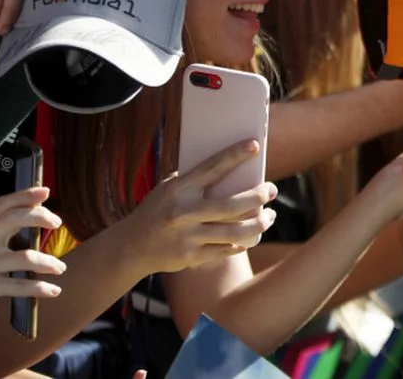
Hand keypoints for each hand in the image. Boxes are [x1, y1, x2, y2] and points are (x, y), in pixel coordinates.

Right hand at [0, 187, 66, 349]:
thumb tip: (33, 217)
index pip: (1, 206)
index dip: (24, 195)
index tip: (45, 191)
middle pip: (12, 219)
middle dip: (40, 217)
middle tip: (58, 223)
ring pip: (25, 257)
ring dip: (49, 262)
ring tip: (60, 268)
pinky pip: (20, 285)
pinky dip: (40, 288)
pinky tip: (53, 290)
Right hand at [126, 139, 277, 275]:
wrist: (130, 247)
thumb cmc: (157, 210)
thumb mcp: (168, 189)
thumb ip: (194, 180)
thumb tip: (232, 166)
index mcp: (178, 189)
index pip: (211, 168)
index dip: (234, 156)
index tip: (254, 146)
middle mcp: (183, 213)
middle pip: (231, 205)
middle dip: (258, 197)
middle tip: (272, 190)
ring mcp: (187, 237)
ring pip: (234, 231)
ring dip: (258, 223)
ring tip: (270, 216)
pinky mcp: (190, 257)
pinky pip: (225, 249)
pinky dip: (241, 243)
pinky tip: (250, 236)